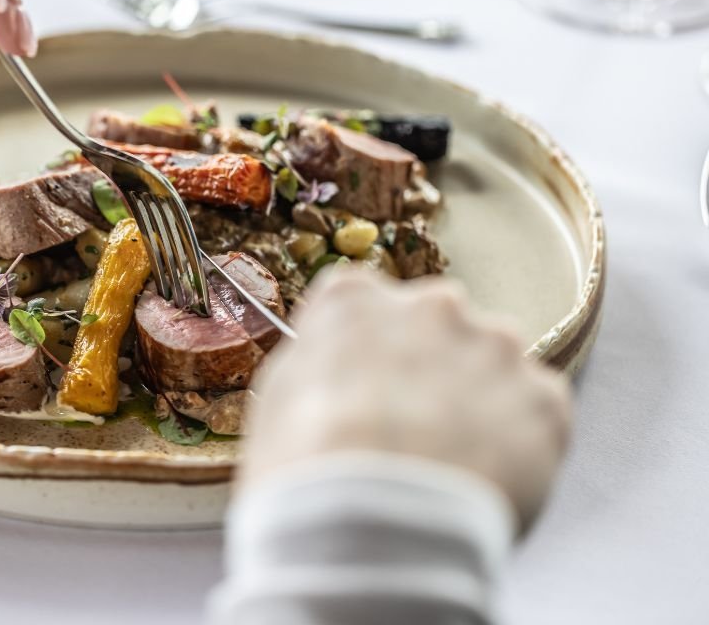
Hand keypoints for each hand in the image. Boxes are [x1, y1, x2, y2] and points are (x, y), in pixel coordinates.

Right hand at [242, 268, 571, 527]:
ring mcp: (495, 347)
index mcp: (355, 298)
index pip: (367, 305)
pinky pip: (537, 414)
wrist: (372, 525)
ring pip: (494, 368)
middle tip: (413, 432)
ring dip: (480, 403)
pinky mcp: (543, 398)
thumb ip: (320, 358)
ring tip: (453, 463)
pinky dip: (521, 444)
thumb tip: (341, 366)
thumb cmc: (307, 466)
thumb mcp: (280, 394)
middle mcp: (432, 305)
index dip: (370, 352)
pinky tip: (486, 479)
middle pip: (439, 329)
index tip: (368, 388)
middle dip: (432, 371)